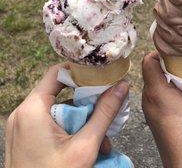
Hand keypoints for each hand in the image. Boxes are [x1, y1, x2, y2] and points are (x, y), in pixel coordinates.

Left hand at [5, 64, 128, 167]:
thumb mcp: (85, 146)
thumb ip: (104, 113)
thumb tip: (122, 85)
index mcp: (32, 109)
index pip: (57, 72)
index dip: (80, 71)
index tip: (101, 76)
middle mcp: (23, 113)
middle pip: (61, 94)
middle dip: (86, 105)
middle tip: (106, 113)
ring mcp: (21, 127)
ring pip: (58, 111)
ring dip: (81, 122)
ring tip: (101, 143)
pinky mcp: (23, 138)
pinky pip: (50, 125)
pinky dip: (69, 131)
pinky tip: (86, 148)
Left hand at [142, 52, 181, 167]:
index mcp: (157, 94)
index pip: (148, 61)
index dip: (161, 52)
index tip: (176, 51)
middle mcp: (149, 102)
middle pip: (152, 72)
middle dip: (168, 65)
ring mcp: (150, 113)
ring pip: (155, 85)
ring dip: (170, 79)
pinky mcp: (156, 122)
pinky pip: (158, 98)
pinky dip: (169, 92)